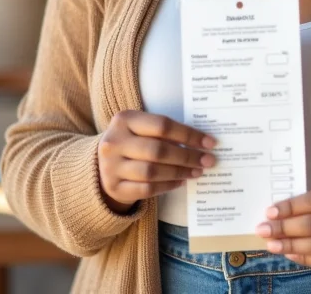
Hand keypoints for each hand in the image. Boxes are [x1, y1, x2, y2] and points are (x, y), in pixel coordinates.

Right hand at [97, 111, 216, 213]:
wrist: (101, 163)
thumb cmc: (131, 141)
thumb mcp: (140, 128)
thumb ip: (163, 131)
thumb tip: (201, 141)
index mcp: (123, 119)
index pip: (162, 125)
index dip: (189, 134)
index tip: (210, 142)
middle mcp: (114, 142)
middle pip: (158, 150)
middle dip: (188, 156)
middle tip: (208, 160)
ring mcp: (111, 167)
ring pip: (152, 172)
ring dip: (180, 172)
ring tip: (197, 171)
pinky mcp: (114, 188)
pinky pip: (147, 189)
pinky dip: (167, 186)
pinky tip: (181, 181)